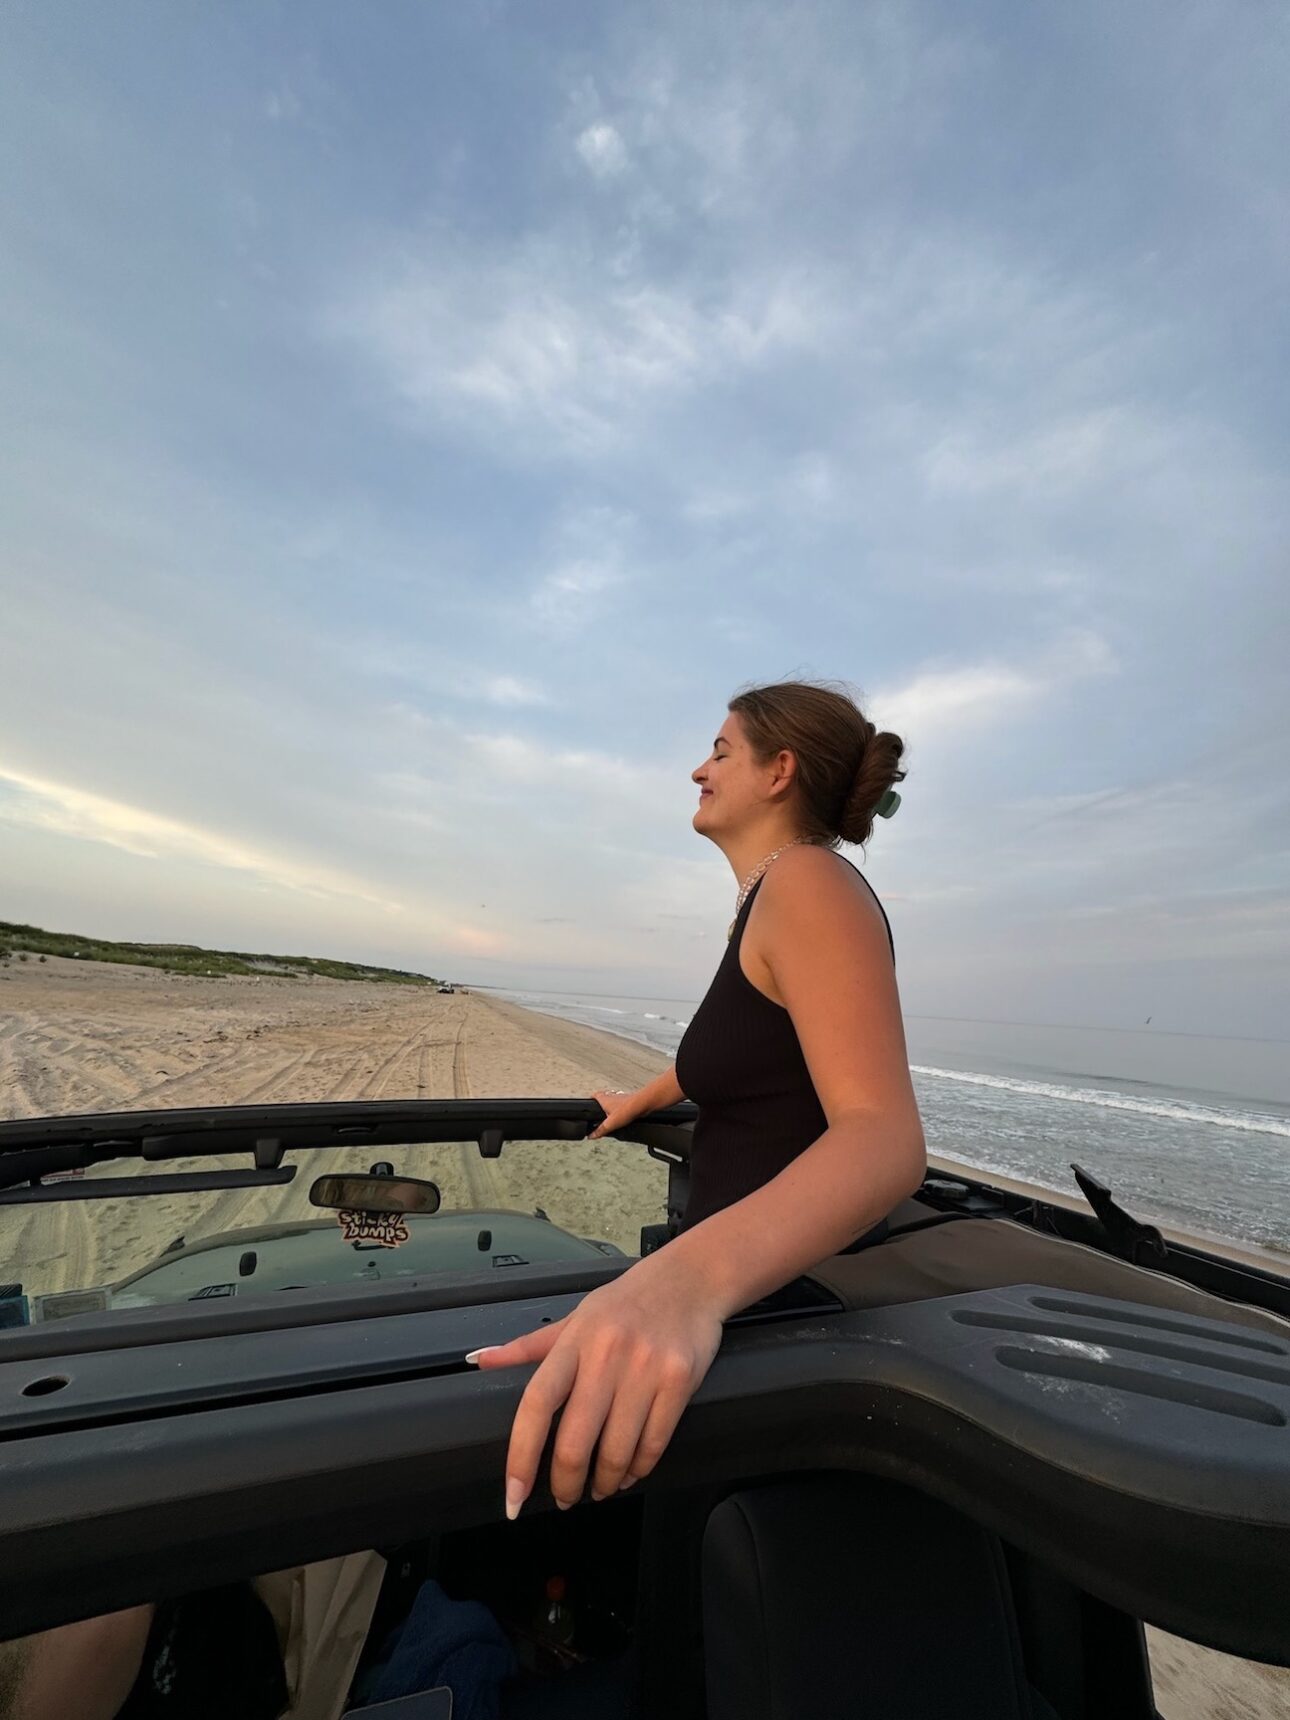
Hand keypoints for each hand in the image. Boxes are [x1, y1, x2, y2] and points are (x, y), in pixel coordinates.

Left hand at [466, 1254, 723, 1517]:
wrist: (689, 1279)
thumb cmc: (626, 1302)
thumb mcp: (575, 1317)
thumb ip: (528, 1346)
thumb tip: (479, 1360)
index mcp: (573, 1342)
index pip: (535, 1405)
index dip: (520, 1457)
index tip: (513, 1497)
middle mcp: (606, 1355)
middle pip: (574, 1442)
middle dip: (566, 1484)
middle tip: (565, 1498)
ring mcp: (645, 1369)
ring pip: (617, 1451)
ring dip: (605, 1483)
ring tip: (601, 1488)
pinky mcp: (679, 1380)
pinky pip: (654, 1443)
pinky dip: (639, 1469)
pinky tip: (631, 1472)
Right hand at [587, 1088, 641, 1138]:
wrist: (642, 1104)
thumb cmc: (627, 1109)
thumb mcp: (610, 1124)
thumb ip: (600, 1130)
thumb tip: (591, 1135)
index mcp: (604, 1099)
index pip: (595, 1095)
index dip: (592, 1099)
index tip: (590, 1102)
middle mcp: (612, 1096)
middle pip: (604, 1096)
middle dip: (602, 1102)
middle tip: (601, 1108)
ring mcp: (621, 1097)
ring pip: (614, 1098)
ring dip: (612, 1104)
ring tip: (612, 1112)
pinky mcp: (629, 1100)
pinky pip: (623, 1102)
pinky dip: (621, 1107)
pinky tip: (623, 1114)